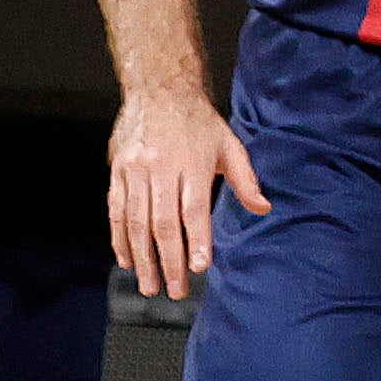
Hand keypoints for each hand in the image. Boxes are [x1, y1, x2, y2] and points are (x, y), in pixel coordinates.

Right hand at [108, 93, 268, 299]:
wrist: (159, 89)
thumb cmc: (199, 122)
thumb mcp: (229, 144)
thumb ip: (245, 179)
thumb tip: (264, 208)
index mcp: (193, 163)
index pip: (194, 209)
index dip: (196, 240)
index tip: (200, 267)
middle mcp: (161, 168)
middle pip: (162, 223)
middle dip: (169, 261)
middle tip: (175, 291)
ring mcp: (134, 171)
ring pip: (136, 222)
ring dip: (141, 258)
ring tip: (150, 286)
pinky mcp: (117, 172)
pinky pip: (116, 212)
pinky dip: (119, 239)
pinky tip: (127, 261)